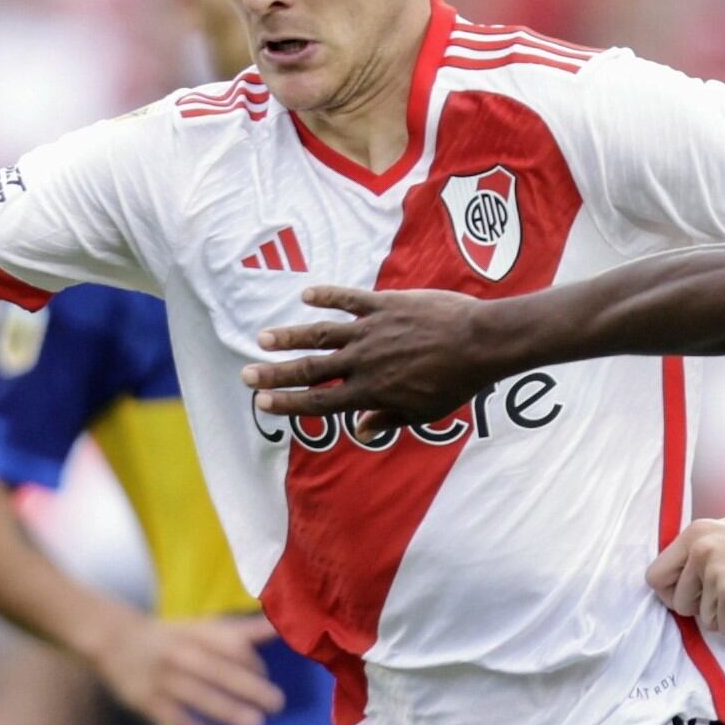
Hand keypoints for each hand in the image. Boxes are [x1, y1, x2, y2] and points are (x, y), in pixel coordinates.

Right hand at [85, 611, 285, 724]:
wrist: (112, 640)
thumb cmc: (171, 637)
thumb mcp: (204, 627)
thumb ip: (244, 631)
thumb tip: (284, 626)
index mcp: (196, 633)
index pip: (230, 645)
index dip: (252, 662)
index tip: (266, 677)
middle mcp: (180, 653)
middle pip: (217, 670)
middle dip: (249, 687)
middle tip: (277, 704)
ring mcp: (162, 679)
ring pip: (198, 696)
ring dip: (227, 711)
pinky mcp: (146, 701)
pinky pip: (175, 719)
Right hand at [244, 287, 498, 432]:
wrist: (479, 343)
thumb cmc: (455, 383)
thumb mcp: (423, 413)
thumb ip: (388, 419)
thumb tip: (360, 428)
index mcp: (371, 392)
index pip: (319, 401)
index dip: (288, 402)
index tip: (262, 401)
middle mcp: (363, 362)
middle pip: (310, 369)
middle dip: (275, 373)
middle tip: (245, 373)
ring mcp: (371, 331)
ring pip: (321, 333)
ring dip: (290, 335)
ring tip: (264, 338)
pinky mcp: (384, 305)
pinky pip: (349, 299)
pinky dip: (326, 296)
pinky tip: (306, 296)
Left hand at [649, 517, 724, 635]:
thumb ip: (697, 556)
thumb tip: (673, 587)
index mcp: (694, 534)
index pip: (654, 577)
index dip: (672, 594)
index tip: (693, 596)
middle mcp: (700, 551)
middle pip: (678, 604)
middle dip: (703, 609)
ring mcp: (715, 573)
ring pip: (704, 620)